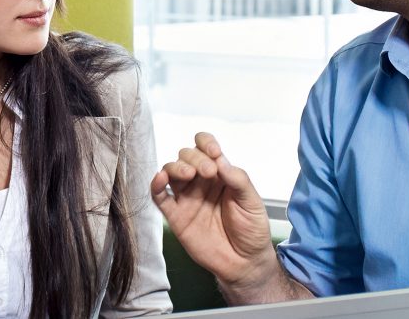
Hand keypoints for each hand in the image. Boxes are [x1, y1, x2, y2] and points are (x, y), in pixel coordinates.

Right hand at [151, 132, 279, 292]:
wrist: (244, 263)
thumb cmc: (251, 230)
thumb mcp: (252, 202)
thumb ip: (238, 179)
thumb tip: (221, 160)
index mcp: (220, 175)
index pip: (207, 149)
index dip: (207, 144)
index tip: (215, 152)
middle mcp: (201, 183)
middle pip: (186, 157)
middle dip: (195, 158)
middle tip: (209, 172)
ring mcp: (187, 198)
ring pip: (171, 172)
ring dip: (176, 167)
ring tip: (189, 174)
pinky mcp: (176, 216)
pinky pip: (159, 197)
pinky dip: (155, 186)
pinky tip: (160, 179)